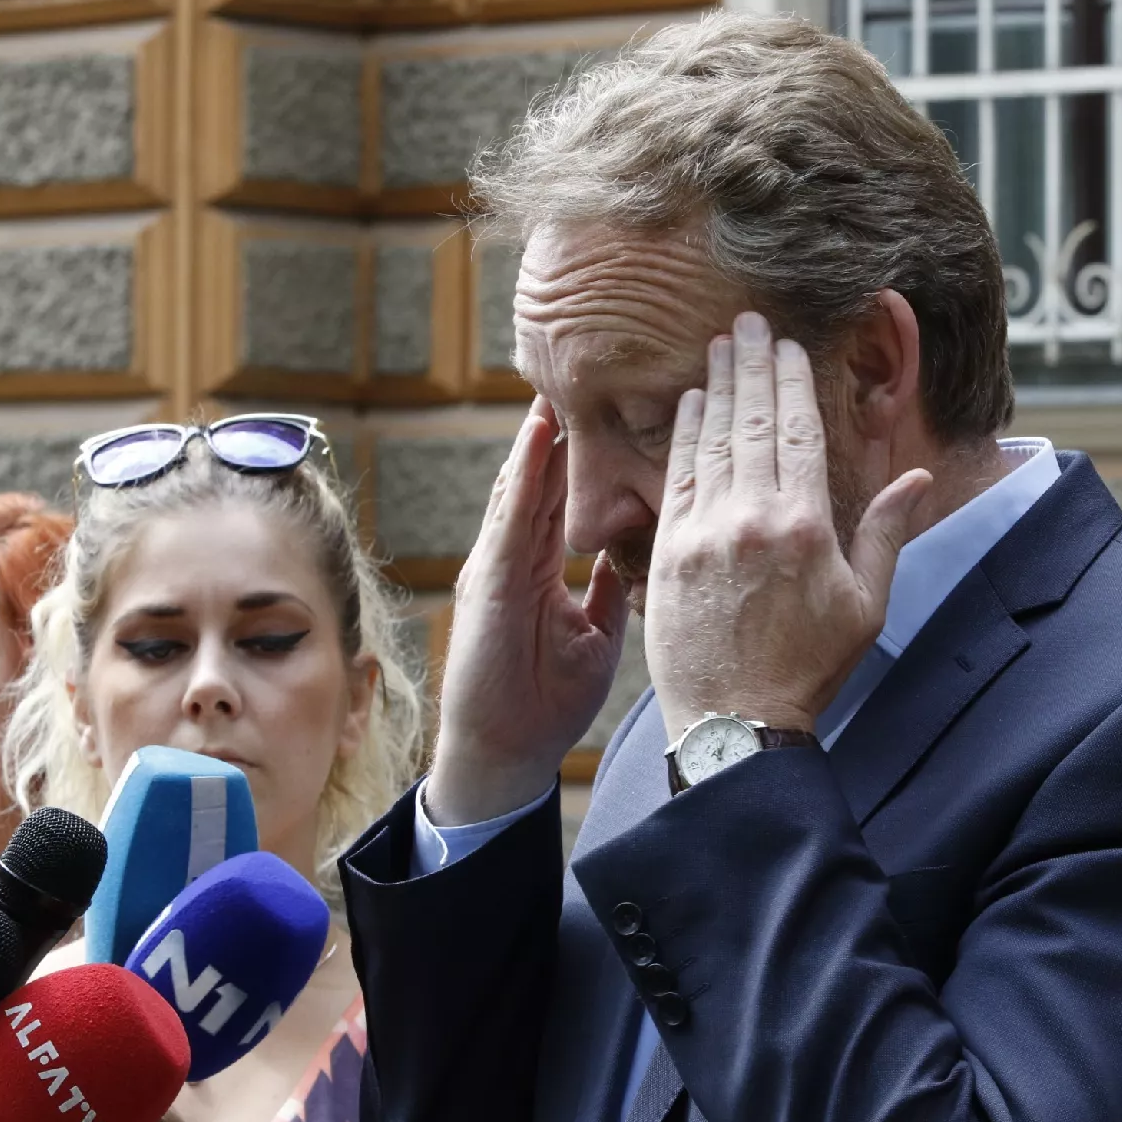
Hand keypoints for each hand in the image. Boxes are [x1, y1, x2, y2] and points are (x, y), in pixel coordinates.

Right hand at [427, 396, 631, 824]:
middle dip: (558, 427)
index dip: (580, 452)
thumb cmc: (545, 702)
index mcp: (537, 568)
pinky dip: (525, 473)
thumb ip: (607, 591)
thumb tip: (629, 554)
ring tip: (559, 377)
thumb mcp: (594, 637)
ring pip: (522, 483)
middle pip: (539, 478)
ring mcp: (497, 565)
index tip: (608, 406)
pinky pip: (511, 516)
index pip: (560, 495)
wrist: (505, 753)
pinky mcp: (491, 582)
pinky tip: (539, 434)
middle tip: (579, 369)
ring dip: (540, 432)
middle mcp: (513, 557)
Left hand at [645, 312, 931, 741]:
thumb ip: (886, 534)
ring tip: (721, 345)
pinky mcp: (668, 551)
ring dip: (719, 386)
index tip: (788, 345)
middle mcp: (754, 518)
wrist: (735, 724)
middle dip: (752, 365)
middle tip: (747, 321)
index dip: (792, 382)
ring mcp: (705, 531)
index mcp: (807, 527)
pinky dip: (685, 433)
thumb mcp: (866, 605)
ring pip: (714, 440)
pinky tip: (692, 401)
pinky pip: (677, 475)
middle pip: (753, 422)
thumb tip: (916, 476)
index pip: (800, 432)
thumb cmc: (808, 670)